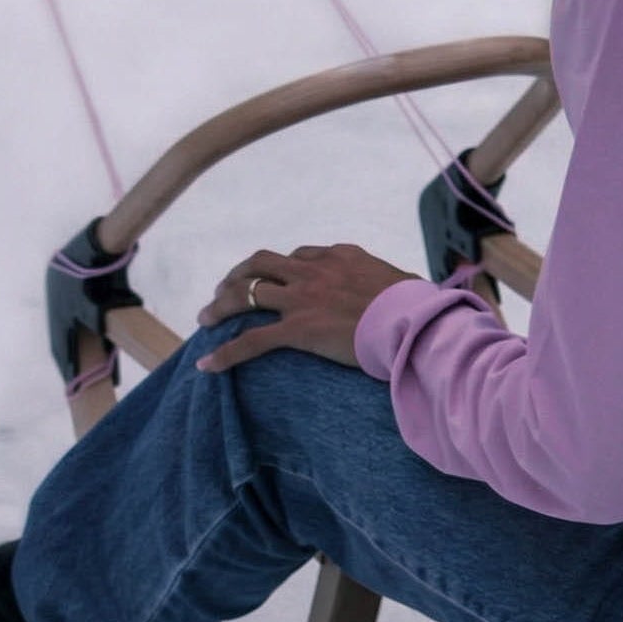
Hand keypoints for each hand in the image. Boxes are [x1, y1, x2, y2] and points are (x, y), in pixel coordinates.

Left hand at [194, 243, 420, 373]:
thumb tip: (407, 290)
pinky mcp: (297, 329)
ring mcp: (303, 298)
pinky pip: (250, 340)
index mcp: (340, 256)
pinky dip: (224, 353)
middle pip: (262, 264)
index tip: (273, 279)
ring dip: (221, 306)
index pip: (299, 256)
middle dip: (239, 275)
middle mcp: (315, 271)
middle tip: (225, 290)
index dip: (280, 267)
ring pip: (246, 294)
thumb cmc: (417, 306)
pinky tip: (206, 365)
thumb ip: (389, 282)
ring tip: (205, 320)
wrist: (413, 321)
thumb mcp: (402, 282)